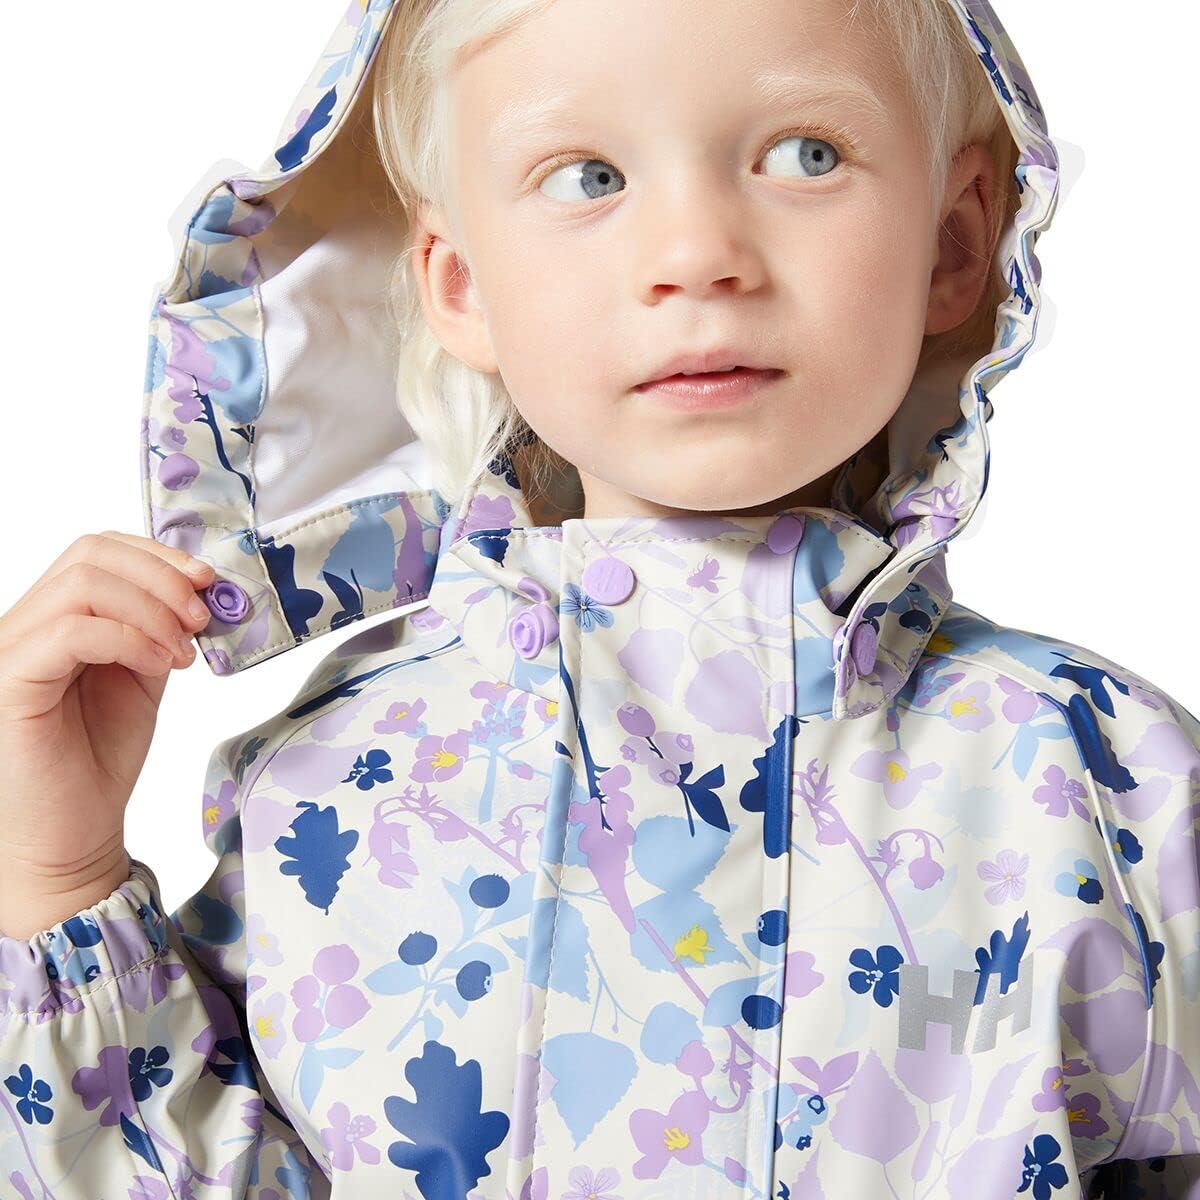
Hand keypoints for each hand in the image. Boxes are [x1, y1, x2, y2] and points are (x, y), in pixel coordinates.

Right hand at [0, 531, 214, 897]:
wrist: (71, 836)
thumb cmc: (98, 761)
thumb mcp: (143, 676)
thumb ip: (159, 629)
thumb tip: (201, 589)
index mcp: (52, 618)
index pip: (95, 550)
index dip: (157, 556)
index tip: (207, 582)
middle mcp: (22, 626)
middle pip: (89, 555)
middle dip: (162, 577)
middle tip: (203, 618)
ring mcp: (9, 651)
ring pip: (82, 584)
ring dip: (152, 608)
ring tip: (185, 649)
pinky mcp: (8, 683)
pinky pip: (71, 631)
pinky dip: (130, 637)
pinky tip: (162, 665)